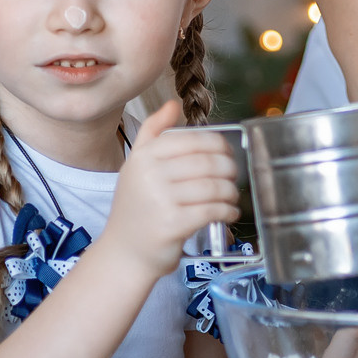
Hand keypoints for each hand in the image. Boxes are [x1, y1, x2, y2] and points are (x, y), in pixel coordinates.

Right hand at [97, 99, 239, 277]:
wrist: (123, 253)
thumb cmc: (136, 208)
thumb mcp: (136, 165)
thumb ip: (152, 132)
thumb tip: (172, 104)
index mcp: (144, 155)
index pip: (194, 139)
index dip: (219, 145)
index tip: (227, 155)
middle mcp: (150, 174)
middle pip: (208, 162)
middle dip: (229, 169)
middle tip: (233, 177)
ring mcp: (160, 199)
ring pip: (214, 186)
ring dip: (231, 192)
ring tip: (231, 196)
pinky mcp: (173, 224)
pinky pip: (213, 209)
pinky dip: (228, 211)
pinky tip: (228, 213)